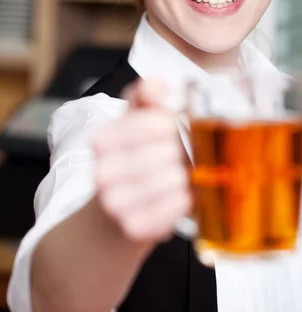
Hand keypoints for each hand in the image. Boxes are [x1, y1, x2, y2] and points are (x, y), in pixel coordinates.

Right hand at [92, 79, 190, 245]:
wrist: (112, 217)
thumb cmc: (133, 162)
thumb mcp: (136, 123)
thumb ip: (147, 97)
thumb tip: (158, 83)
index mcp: (103, 140)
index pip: (156, 122)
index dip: (174, 126)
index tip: (172, 131)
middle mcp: (103, 172)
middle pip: (168, 151)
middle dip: (183, 152)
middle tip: (182, 157)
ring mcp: (115, 203)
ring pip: (174, 178)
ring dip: (188, 176)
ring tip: (182, 177)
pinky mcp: (133, 228)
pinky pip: (177, 207)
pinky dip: (186, 200)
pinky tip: (182, 196)